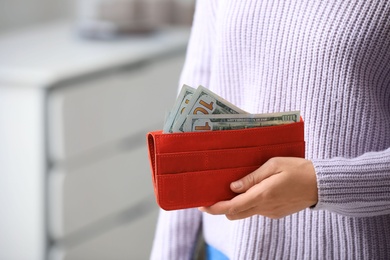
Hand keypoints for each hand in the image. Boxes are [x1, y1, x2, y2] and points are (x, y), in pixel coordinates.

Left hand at [199, 157, 317, 219]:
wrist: (321, 184)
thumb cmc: (297, 169)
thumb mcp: (273, 165)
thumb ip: (252, 177)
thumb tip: (232, 187)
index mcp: (263, 195)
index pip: (232, 207)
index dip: (215, 208)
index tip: (202, 205)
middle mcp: (265, 207)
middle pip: (235, 214)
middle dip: (222, 208)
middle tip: (213, 195)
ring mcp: (271, 212)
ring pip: (245, 213)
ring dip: (236, 205)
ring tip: (232, 190)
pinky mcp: (276, 213)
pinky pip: (257, 210)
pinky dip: (249, 203)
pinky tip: (252, 190)